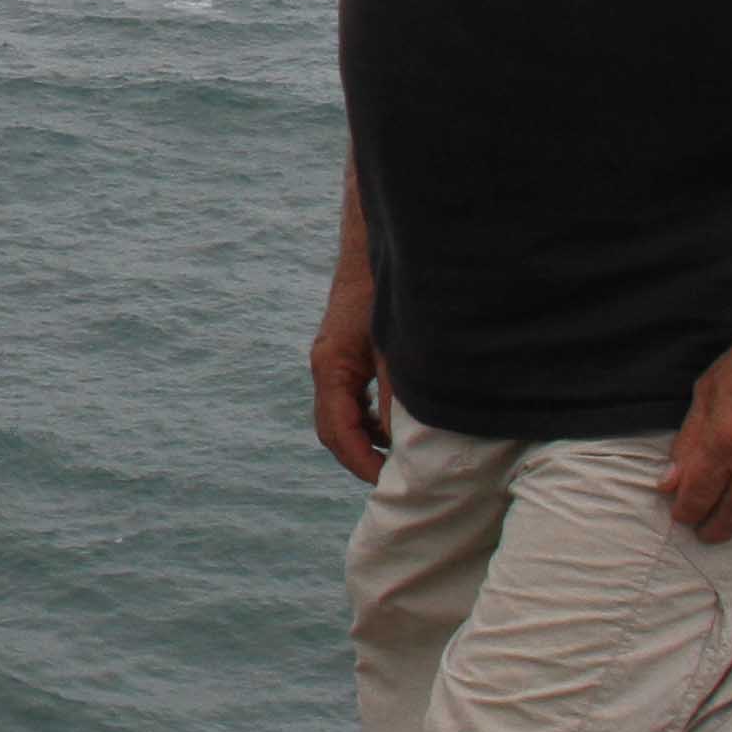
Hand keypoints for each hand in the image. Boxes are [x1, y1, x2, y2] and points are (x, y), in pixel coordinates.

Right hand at [310, 308, 390, 484]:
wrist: (377, 248)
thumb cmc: (385, 293)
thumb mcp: (396, 350)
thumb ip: (398, 397)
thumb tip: (406, 444)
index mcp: (330, 368)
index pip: (338, 431)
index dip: (361, 463)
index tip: (390, 482)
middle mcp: (325, 368)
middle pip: (334, 430)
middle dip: (361, 458)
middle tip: (397, 478)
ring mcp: (334, 362)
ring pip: (343, 416)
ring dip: (368, 438)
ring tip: (401, 455)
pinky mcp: (348, 355)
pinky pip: (354, 399)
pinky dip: (372, 418)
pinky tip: (398, 421)